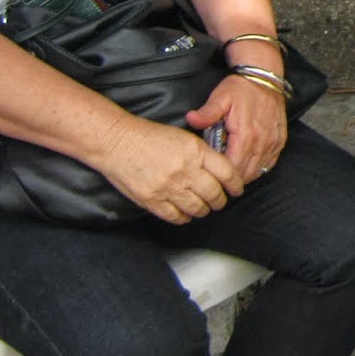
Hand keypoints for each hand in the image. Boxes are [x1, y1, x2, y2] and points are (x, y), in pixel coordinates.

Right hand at [95, 111, 243, 224]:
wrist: (117, 142)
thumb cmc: (150, 137)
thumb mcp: (185, 138)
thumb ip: (203, 154)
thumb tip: (220, 172)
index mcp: (196, 152)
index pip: (227, 173)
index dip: (236, 185)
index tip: (237, 190)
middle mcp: (185, 171)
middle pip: (214, 194)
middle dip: (220, 201)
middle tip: (220, 201)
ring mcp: (168, 187)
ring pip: (197, 208)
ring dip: (203, 210)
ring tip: (203, 208)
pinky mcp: (151, 200)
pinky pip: (176, 216)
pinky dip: (184, 218)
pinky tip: (185, 214)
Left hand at [185, 72, 288, 181]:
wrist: (265, 77)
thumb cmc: (241, 88)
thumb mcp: (220, 98)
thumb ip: (206, 113)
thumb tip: (190, 119)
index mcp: (246, 135)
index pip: (232, 168)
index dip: (220, 175)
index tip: (210, 174)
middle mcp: (262, 142)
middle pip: (245, 174)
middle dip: (231, 179)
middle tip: (218, 175)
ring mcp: (273, 142)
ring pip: (258, 171)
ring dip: (244, 175)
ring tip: (231, 171)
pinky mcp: (280, 140)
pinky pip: (269, 163)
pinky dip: (258, 168)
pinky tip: (248, 164)